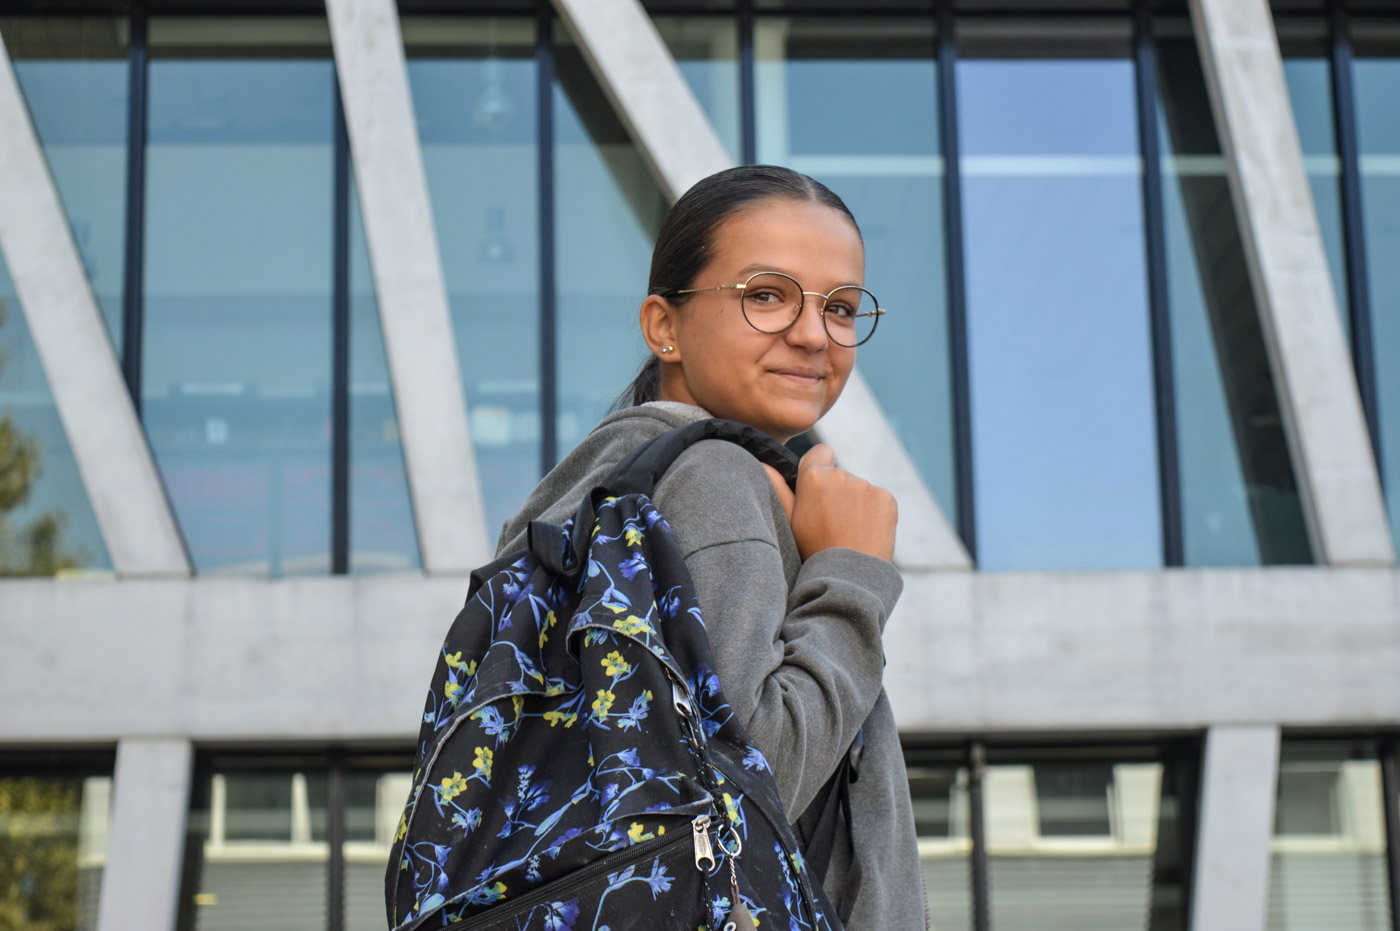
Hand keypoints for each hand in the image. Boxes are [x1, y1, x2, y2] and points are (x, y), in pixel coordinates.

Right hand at [762, 444, 896, 561]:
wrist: (848, 577)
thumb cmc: (812, 550)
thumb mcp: (789, 521)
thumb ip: (779, 489)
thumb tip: (763, 463)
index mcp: (814, 476)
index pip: (821, 451)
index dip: (819, 468)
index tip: (818, 490)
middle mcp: (842, 474)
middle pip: (840, 475)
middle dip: (837, 491)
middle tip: (832, 522)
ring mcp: (867, 486)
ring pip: (859, 489)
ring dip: (855, 503)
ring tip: (848, 531)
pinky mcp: (887, 498)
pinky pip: (878, 499)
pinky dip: (874, 512)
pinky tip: (865, 532)